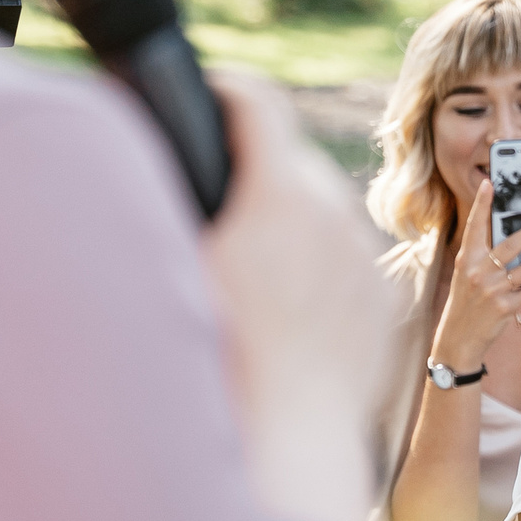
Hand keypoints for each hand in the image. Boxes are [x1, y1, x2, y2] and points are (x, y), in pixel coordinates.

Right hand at [203, 73, 392, 520]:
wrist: (294, 432)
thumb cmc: (223, 356)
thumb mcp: (181, 266)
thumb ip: (175, 206)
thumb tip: (139, 175)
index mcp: (277, 191)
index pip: (256, 101)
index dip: (226, 88)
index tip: (209, 91)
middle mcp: (331, 211)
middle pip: (289, 160)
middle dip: (254, 169)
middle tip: (217, 195)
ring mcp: (362, 254)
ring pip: (322, 213)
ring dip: (289, 222)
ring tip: (251, 265)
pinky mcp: (381, 296)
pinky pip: (345, 261)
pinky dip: (318, 268)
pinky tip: (287, 305)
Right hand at [431, 193, 520, 370]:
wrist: (457, 338)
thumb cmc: (466, 302)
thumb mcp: (468, 276)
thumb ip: (485, 257)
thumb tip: (516, 238)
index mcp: (467, 260)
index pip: (474, 226)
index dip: (481, 204)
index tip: (489, 184)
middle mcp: (478, 272)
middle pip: (510, 245)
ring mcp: (492, 291)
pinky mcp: (505, 308)